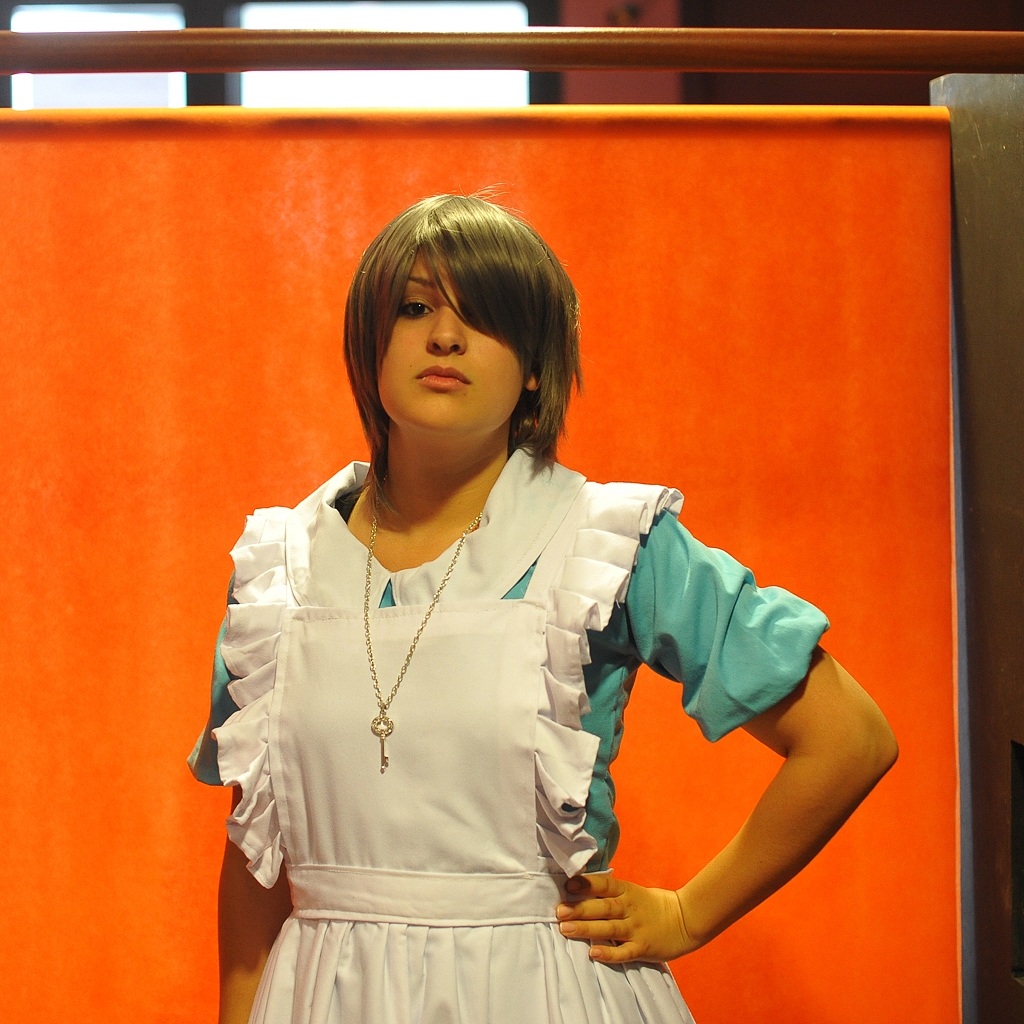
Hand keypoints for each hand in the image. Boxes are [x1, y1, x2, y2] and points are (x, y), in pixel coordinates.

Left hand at [555, 874, 697, 963]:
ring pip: (609, 929)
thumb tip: (579, 887)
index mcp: (627, 891)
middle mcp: (630, 909)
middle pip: (603, 907)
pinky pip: (624, 952)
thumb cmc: (652, 905)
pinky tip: (593, 953)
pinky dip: (609, 953)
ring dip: (586, 928)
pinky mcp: (643, 948)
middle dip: (579, 909)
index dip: (587, 884)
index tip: (568, 885)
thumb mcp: (633, 892)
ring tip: (565, 929)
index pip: (605, 885)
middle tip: (559, 911)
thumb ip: (610, 892)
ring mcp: (637, 929)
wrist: (686, 920)